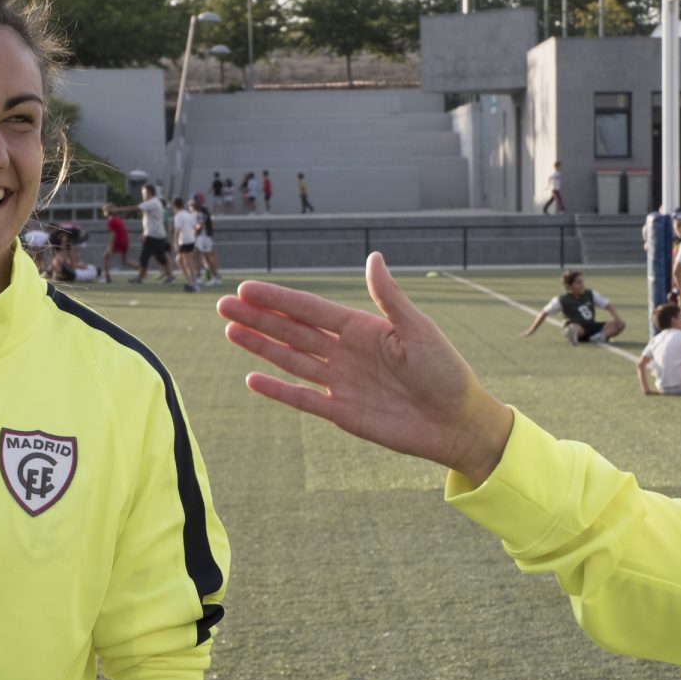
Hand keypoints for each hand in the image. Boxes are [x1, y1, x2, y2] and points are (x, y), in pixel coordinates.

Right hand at [218, 252, 513, 481]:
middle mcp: (346, 353)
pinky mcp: (342, 412)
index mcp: (362, 329)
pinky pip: (303, 399)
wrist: (457, 421)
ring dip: (260, 346)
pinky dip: (278, 389)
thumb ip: (390, 298)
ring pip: (291, 360)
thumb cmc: (445, 371)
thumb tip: (373, 258)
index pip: (311, 310)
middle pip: (292, 331)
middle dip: (258, 318)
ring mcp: (341, 382)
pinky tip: (252, 378)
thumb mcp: (419, 330)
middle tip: (223, 304)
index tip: (247, 288)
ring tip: (229, 330)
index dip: (279, 299)